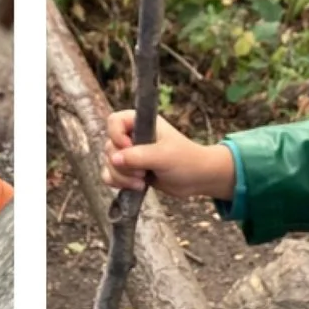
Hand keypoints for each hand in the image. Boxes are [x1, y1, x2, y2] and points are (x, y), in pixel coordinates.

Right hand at [105, 107, 236, 198]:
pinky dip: (117, 182)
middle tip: (142, 172)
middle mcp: (133, 136)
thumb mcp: (163, 156)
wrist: (198, 180)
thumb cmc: (186, 161)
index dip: (116, 136)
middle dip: (122, 164)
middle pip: (110, 146)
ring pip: (109, 163)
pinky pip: (111, 175)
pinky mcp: (131, 170)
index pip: (114, 121)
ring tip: (141, 182)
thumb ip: (138, 156)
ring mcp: (131, 154)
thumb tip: (113, 159)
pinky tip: (134, 187)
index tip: (129, 149)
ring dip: (121, 176)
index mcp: (141, 123)